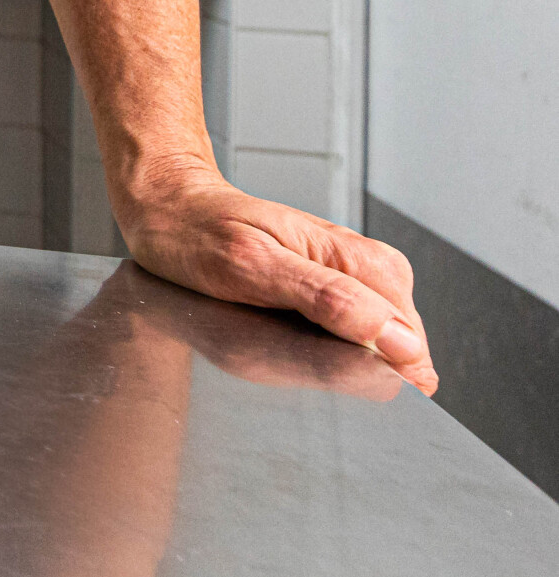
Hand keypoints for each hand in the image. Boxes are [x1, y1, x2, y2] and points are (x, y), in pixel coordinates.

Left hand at [115, 157, 436, 393]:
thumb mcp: (256, 268)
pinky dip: (319, 344)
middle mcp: (362, 266)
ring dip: (334, 355)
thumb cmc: (200, 234)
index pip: (408, 339)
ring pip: (372, 342)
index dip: (379, 370)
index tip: (331, 370)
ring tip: (279, 332)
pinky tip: (286, 333)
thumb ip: (330, 301)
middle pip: (396, 345)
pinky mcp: (326, 285)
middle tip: (287, 344)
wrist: (168, 206)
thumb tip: (400, 341)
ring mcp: (346, 276)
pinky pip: (345, 331)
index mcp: (357, 259)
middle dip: (354, 363)